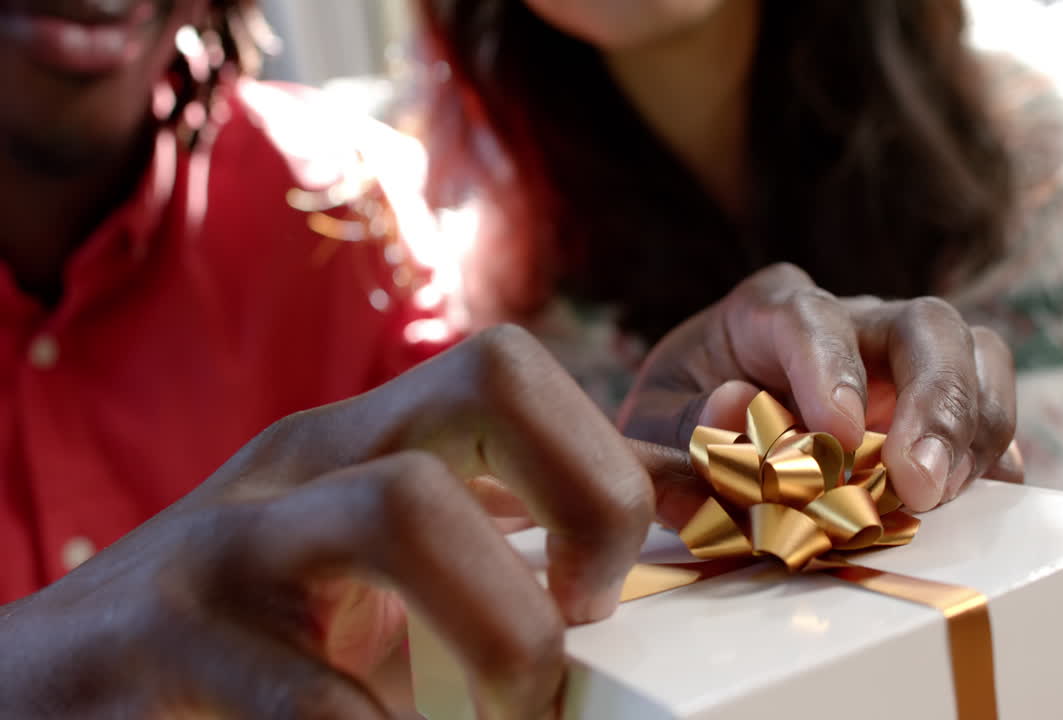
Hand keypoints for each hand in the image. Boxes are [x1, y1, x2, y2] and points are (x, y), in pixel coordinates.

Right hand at [0, 326, 658, 719]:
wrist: (44, 699)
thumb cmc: (240, 639)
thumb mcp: (368, 566)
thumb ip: (498, 531)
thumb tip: (663, 505)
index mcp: (361, 446)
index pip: (511, 368)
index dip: (604, 458)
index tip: (619, 581)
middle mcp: (301, 470)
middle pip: (485, 385)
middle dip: (585, 499)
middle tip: (583, 628)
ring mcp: (224, 549)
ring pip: (403, 511)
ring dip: (503, 629)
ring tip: (515, 715)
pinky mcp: (153, 650)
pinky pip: (312, 697)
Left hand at [619, 264, 1021, 517]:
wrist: (714, 429)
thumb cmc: (685, 420)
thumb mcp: (657, 426)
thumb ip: (687, 423)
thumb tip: (739, 409)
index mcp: (769, 309)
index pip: (811, 317)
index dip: (829, 369)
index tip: (834, 435)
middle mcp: (851, 318)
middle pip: (923, 324)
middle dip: (932, 401)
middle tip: (916, 484)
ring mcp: (904, 357)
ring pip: (974, 353)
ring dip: (971, 428)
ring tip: (939, 496)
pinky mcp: (940, 401)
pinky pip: (992, 410)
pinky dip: (992, 454)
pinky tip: (974, 497)